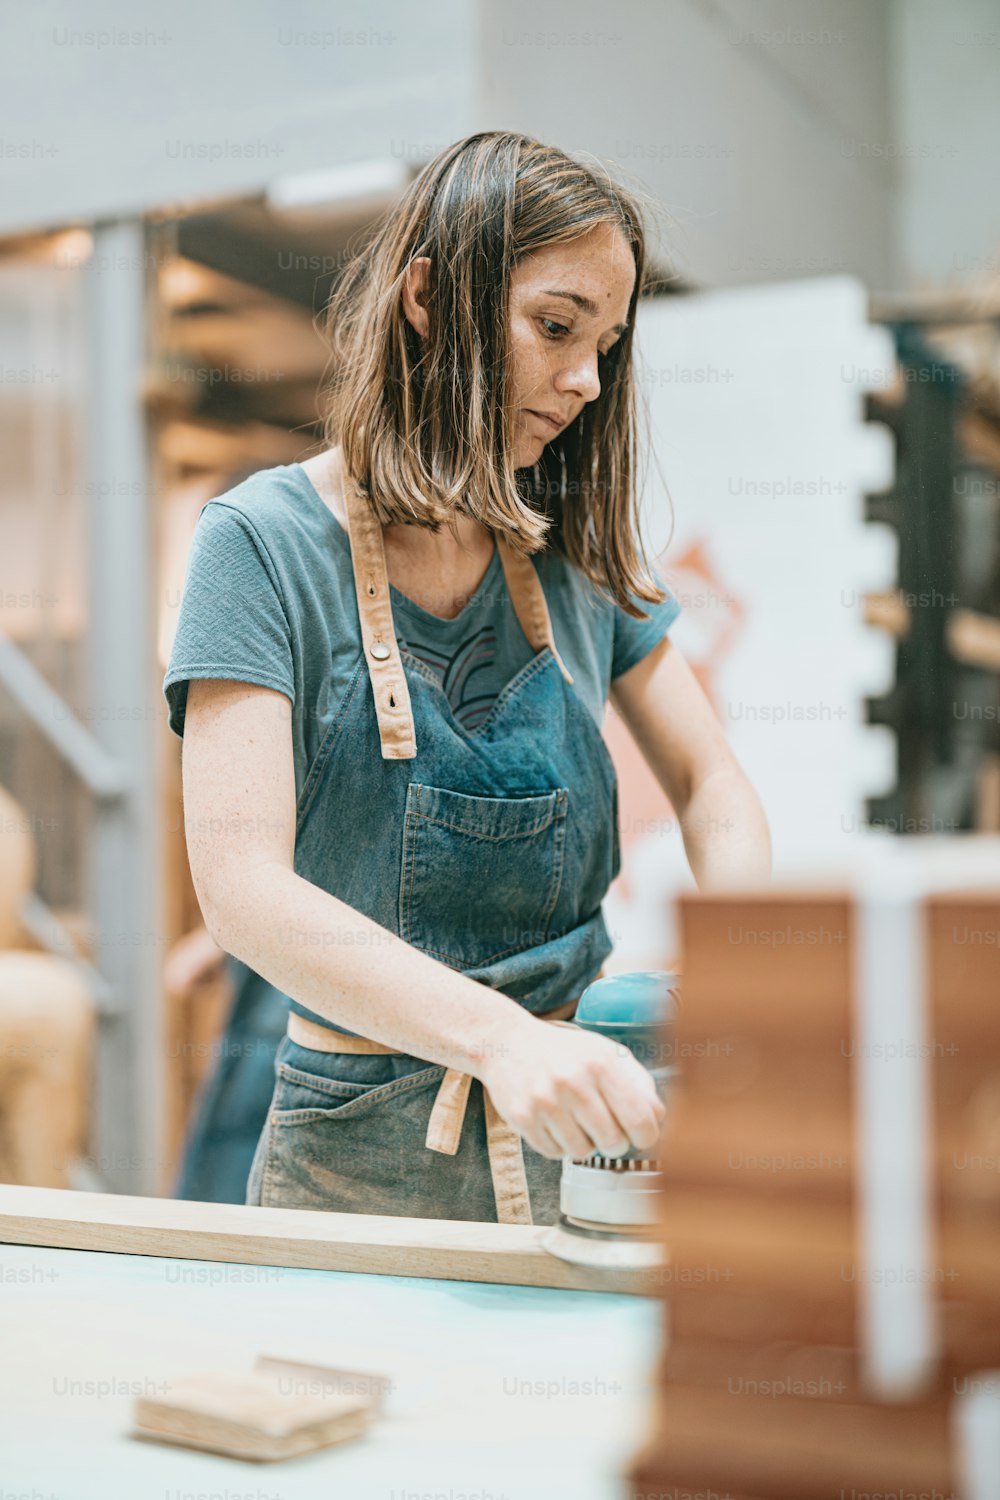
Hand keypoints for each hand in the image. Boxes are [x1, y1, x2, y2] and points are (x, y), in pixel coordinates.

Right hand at [480, 1013, 666, 1160]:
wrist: (508, 1043)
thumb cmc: (565, 1052)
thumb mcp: (605, 1052)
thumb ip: (637, 1082)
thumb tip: (659, 1117)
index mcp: (600, 1064)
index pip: (639, 1118)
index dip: (647, 1135)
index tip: (643, 1136)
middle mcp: (573, 1082)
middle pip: (613, 1143)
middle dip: (616, 1143)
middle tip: (608, 1131)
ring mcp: (545, 1101)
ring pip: (582, 1152)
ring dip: (586, 1143)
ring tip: (578, 1123)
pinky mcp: (522, 1118)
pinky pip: (554, 1153)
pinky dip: (559, 1145)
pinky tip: (555, 1123)